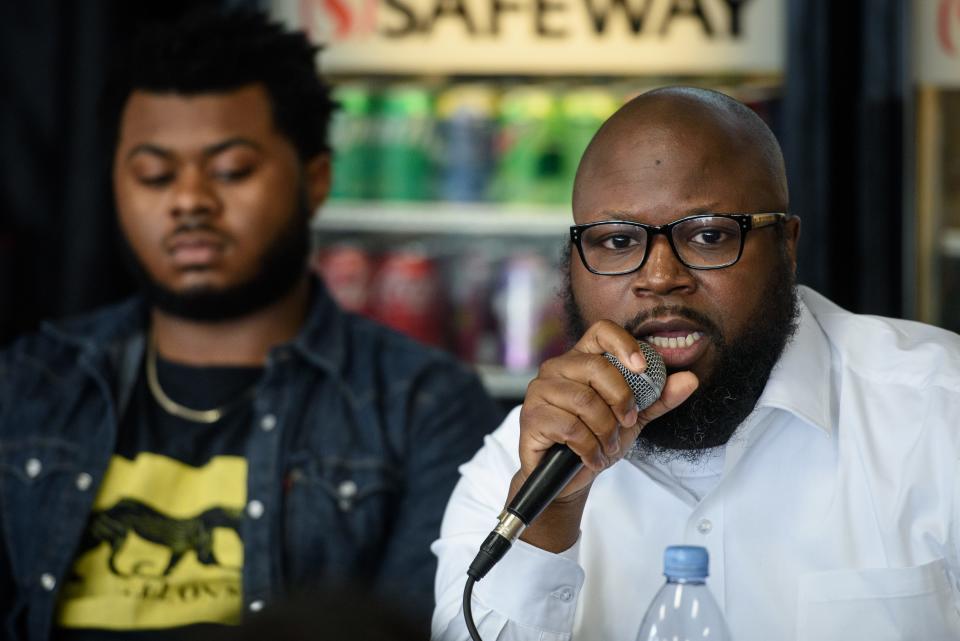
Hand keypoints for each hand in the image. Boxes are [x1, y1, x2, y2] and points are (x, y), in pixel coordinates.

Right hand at [508, 320, 697, 551]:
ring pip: (585, 401)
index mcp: (582, 359)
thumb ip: (658, 399)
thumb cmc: (595, 439)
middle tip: (626, 423)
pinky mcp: (531, 417)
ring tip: (607, 447)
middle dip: (621, 400)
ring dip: (606, 431)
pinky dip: (590, 448)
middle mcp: (557, 368)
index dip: (624, 343)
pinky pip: (570, 427)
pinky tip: (592, 457)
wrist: (565, 478)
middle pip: (596, 367)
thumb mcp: (633, 418)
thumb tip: (690, 379)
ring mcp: (540, 391)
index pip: (601, 330)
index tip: (643, 368)